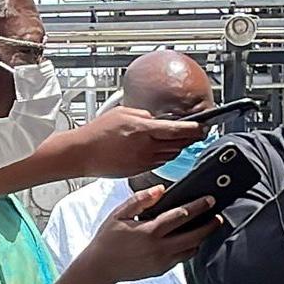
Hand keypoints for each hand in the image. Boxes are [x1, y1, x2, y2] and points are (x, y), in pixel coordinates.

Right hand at [71, 106, 206, 177]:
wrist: (82, 153)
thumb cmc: (97, 132)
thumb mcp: (122, 113)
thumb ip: (144, 115)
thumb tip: (158, 120)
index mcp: (142, 130)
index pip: (176, 130)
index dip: (193, 129)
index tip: (202, 127)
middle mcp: (145, 147)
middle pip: (178, 144)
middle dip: (190, 138)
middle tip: (199, 133)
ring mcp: (143, 161)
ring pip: (171, 155)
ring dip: (179, 147)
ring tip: (183, 140)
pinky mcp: (139, 170)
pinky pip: (159, 163)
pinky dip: (165, 155)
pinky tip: (163, 150)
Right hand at [83, 186, 220, 283]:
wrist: (100, 267)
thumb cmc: (108, 239)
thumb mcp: (119, 214)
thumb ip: (140, 200)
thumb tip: (161, 189)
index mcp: (149, 231)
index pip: (181, 215)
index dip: (198, 206)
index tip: (210, 199)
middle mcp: (159, 248)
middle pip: (194, 235)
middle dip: (209, 225)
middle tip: (218, 216)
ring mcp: (162, 261)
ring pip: (191, 249)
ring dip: (202, 238)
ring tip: (208, 227)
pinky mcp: (162, 270)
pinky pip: (182, 258)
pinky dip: (190, 248)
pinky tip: (191, 240)